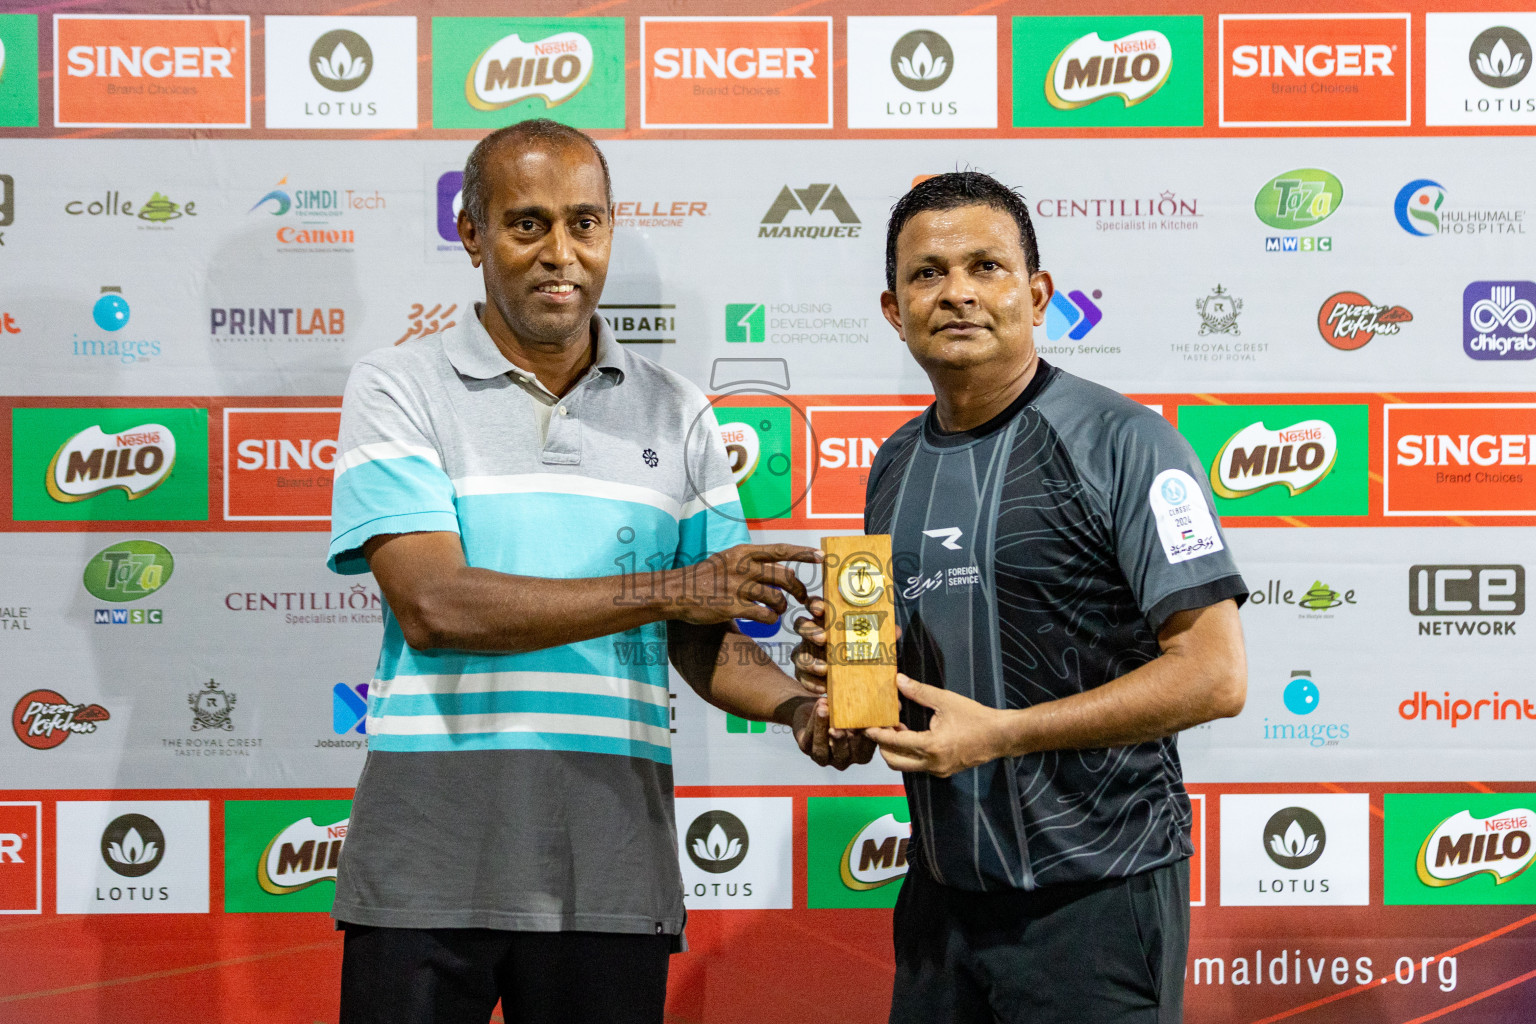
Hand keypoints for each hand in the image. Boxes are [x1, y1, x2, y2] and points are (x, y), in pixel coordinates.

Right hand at [668, 544, 818, 626]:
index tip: (821, 557)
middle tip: (803, 598)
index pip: (780, 550)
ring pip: (776, 598)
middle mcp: (743, 567)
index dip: (803, 554)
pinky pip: (763, 616)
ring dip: (782, 607)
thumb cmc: (705, 576)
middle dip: (799, 589)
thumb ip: (753, 562)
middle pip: (784, 576)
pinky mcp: (732, 607)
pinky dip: (770, 620)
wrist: (677, 591)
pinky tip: (767, 620)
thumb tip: (782, 567)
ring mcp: (737, 587)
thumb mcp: (728, 559)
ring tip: (778, 610)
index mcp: (743, 552)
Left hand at [789, 695, 876, 770]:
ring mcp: (823, 757)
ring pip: (821, 748)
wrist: (818, 708)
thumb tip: (889, 705)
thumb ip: (868, 715)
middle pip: (843, 753)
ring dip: (823, 728)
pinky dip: (814, 722)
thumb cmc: (844, 712)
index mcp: (860, 754)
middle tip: (842, 726)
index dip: (867, 739)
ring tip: (825, 710)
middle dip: (842, 739)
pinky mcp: (806, 748)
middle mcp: (842, 760)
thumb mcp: (857, 714)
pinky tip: (819, 708)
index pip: (866, 750)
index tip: (867, 724)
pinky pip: (809, 738)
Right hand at [791, 596, 901, 694]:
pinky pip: (801, 677)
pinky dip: (811, 683)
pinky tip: (823, 688)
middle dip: (810, 630)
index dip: (815, 604)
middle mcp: (812, 635)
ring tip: (824, 668)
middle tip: (824, 638)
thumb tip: (895, 630)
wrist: (850, 682)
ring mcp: (805, 654)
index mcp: (827, 620)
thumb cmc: (859, 653)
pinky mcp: (804, 674)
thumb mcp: (872, 643)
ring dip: (809, 660)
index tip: (821, 609)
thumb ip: (881, 636)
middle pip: (801, 625)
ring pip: (797, 653)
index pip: (815, 606)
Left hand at [864, 674, 1012, 777]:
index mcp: (931, 746)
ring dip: (896, 750)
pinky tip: (913, 735)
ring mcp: (938, 770)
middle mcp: (932, 763)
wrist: (1001, 736)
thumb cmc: (975, 717)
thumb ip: (919, 691)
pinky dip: (910, 754)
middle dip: (883, 746)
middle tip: (882, 727)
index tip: (866, 726)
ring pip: (906, 766)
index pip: (895, 743)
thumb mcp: (946, 700)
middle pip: (894, 762)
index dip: (878, 734)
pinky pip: (918, 765)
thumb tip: (898, 680)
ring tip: (898, 728)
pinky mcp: (943, 771)